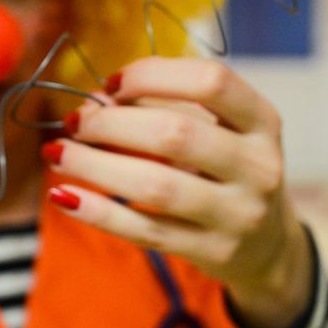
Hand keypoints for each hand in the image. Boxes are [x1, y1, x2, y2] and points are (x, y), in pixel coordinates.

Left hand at [43, 56, 312, 327]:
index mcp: (263, 121)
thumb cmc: (229, 170)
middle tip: (75, 122)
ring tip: (58, 153)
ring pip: (156, 186)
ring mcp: (239, 214)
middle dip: (112, 123)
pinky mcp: (214, 251)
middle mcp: (259, 166)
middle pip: (176, 134)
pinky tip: (66, 197)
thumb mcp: (222, 131)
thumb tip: (97, 100)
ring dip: (95, 166)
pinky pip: (146, 231)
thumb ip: (171, 107)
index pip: (212, 82)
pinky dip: (99, 212)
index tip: (112, 85)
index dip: (153, 75)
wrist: (269, 244)